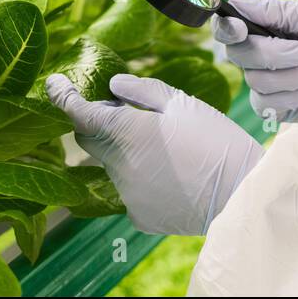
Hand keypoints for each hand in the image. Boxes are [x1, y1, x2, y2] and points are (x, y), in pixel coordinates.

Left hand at [45, 72, 262, 236]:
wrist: (241, 193)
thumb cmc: (216, 140)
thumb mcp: (184, 104)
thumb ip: (142, 91)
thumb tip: (112, 86)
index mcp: (126, 131)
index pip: (78, 112)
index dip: (62, 96)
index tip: (55, 84)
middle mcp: (118, 165)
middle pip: (90, 139)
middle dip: (99, 123)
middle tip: (130, 113)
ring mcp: (126, 193)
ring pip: (112, 164)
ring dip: (126, 152)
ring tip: (168, 149)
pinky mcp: (138, 214)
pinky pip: (129, 189)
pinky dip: (141, 178)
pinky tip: (173, 175)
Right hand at [213, 0, 297, 124]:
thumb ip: (274, 9)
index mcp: (267, 27)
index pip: (230, 28)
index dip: (228, 28)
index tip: (242, 28)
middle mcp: (260, 54)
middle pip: (237, 54)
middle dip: (273, 53)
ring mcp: (267, 82)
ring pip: (254, 80)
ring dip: (292, 76)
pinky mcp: (276, 108)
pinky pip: (265, 104)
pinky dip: (293, 96)